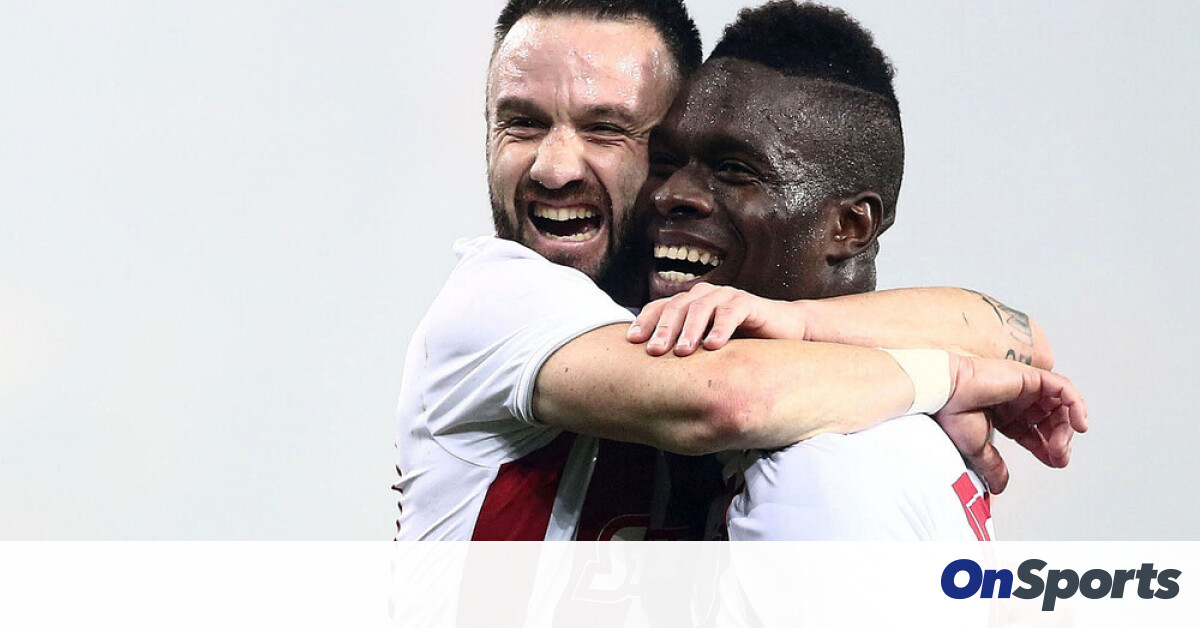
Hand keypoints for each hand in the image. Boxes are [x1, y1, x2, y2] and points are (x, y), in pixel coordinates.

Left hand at [626, 283, 804, 355]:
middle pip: (676, 307)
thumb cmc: (740, 344)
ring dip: (690, 329)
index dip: (645, 322)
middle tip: (655, 352)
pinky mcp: (747, 303)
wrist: (783, 333)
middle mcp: (704, 296)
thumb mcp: (707, 349)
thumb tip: (651, 377)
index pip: (659, 308)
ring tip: (683, 352)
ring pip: (701, 307)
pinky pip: (731, 312)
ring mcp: (725, 296)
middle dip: (664, 329)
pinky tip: (713, 345)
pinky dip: (720, 327)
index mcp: (688, 304)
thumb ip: (686, 354)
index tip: (632, 342)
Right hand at [935, 355, 1087, 492]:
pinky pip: (1063, 387)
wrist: (946, 393)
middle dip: (1060, 440)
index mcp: (1004, 414)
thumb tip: (1000, 486)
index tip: (1054, 461)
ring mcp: (1024, 387)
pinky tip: (1079, 423)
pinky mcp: (1030, 377)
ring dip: (1066, 427)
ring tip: (1061, 445)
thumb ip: (993, 466)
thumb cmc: (953, 413)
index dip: (1047, 448)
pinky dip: (1076, 404)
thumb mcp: (977, 449)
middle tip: (1058, 455)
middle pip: (1052, 419)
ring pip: (1060, 405)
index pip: (1035, 431)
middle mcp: (1016, 399)